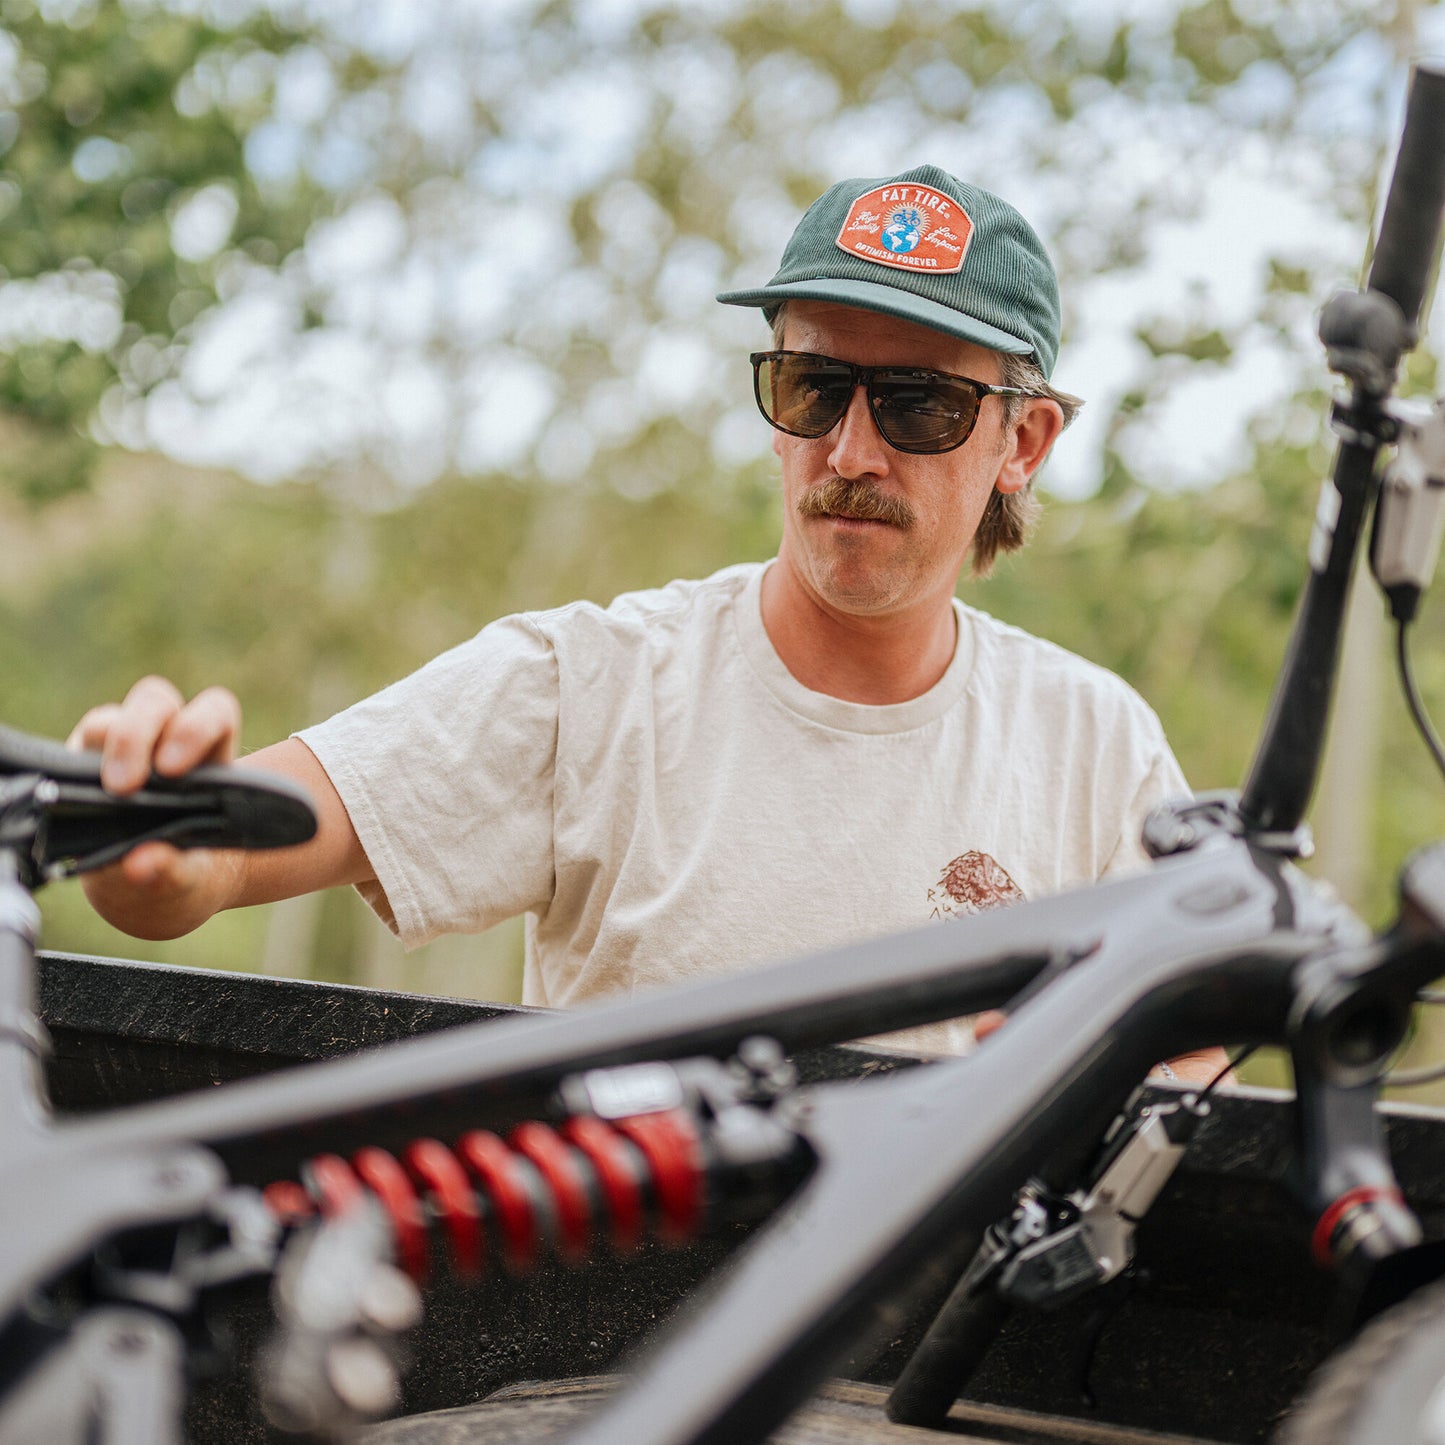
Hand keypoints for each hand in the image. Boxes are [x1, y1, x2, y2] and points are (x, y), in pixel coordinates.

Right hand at [67, 677, 243, 938]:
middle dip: (137, 734)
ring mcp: (122, 749)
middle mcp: (166, 742)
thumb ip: (170, 870)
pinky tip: (74, 797)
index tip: (172, 771)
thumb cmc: (180, 870)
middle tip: (125, 787)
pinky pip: (75, 750)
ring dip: (105, 748)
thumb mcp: (184, 879)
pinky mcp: (82, 765)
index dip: (196, 728)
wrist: (149, 887)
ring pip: (109, 718)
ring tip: (108, 791)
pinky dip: (71, 768)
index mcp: (210, 760)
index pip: (215, 711)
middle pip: (155, 700)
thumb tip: (139, 864)